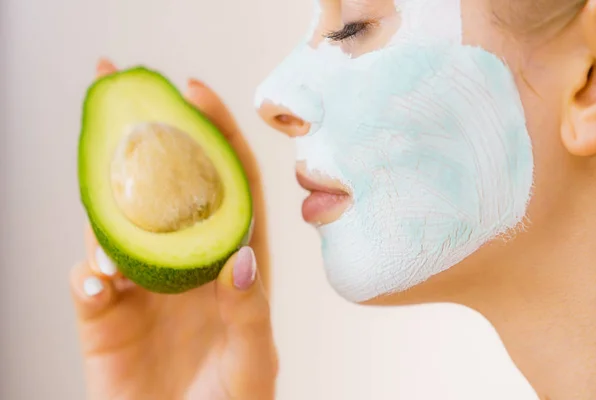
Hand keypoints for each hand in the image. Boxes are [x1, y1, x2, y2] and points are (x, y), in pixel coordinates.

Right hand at [70, 59, 276, 399]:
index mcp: (232, 263)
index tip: (196, 93)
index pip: (230, 185)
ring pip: (119, 222)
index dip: (217, 135)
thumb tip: (241, 257)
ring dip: (107, 203)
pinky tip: (99, 282)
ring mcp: (144, 283)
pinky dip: (87, 276)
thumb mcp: (254, 360)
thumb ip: (250, 312)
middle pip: (167, 188)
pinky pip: (86, 281)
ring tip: (104, 184)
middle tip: (123, 88)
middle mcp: (186, 261)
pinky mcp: (105, 313)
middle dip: (148, 136)